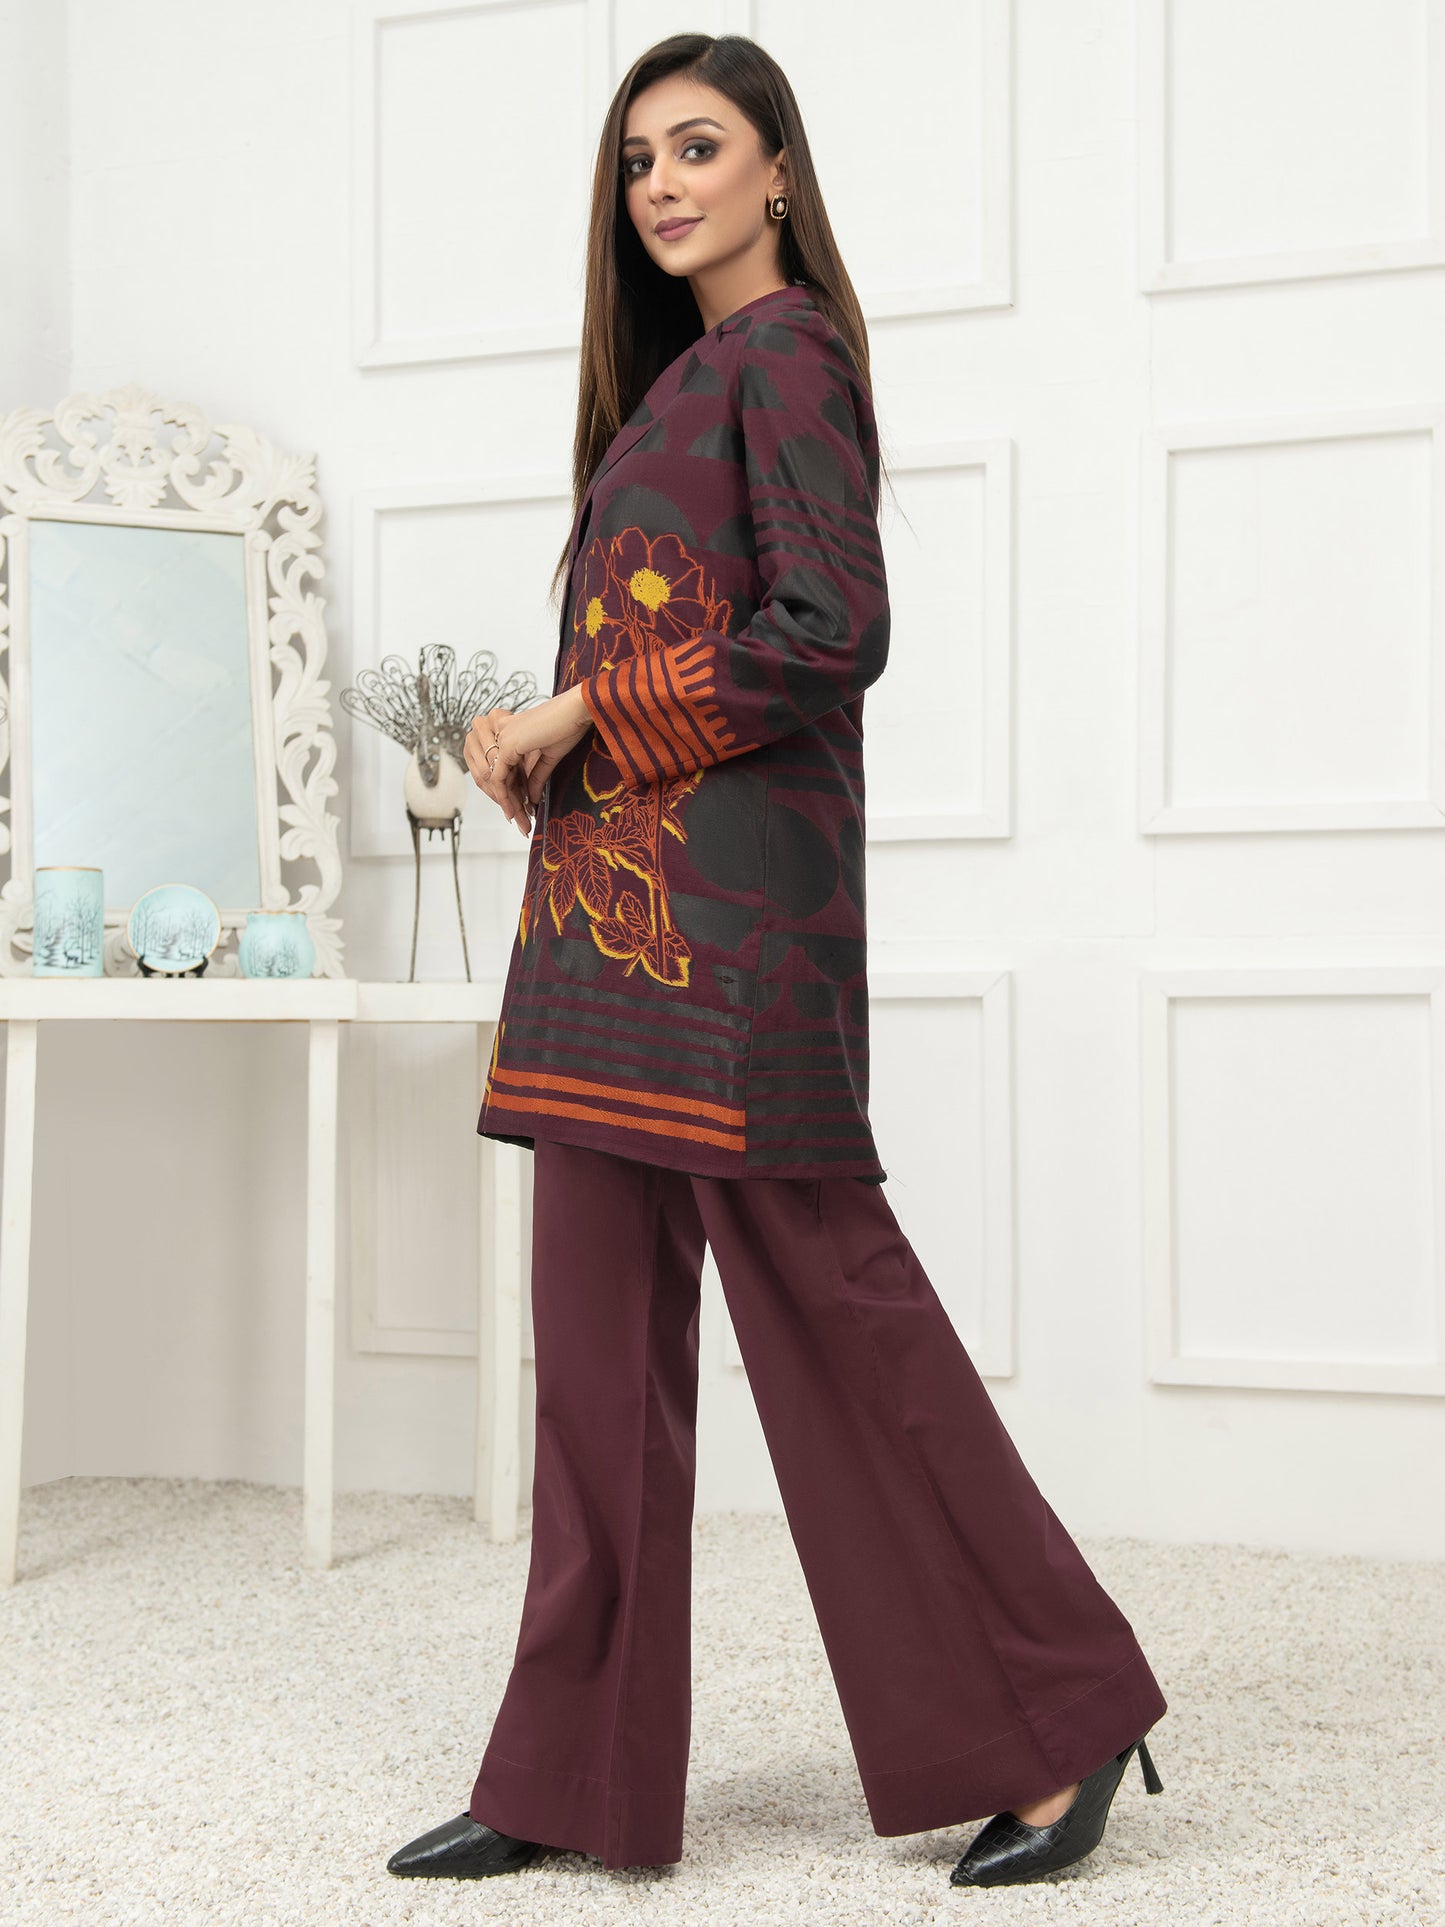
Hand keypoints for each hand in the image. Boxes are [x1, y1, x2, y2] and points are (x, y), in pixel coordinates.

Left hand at [463, 686, 592, 836]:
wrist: (577, 711)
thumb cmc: (569, 725)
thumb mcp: (549, 757)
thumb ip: (536, 776)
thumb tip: (532, 798)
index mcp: (511, 731)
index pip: (506, 767)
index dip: (514, 791)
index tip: (524, 809)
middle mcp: (502, 732)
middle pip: (499, 774)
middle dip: (509, 801)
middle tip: (521, 822)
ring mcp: (501, 738)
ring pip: (496, 778)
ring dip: (508, 803)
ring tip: (520, 821)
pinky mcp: (506, 745)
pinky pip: (498, 778)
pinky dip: (505, 797)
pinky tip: (515, 810)